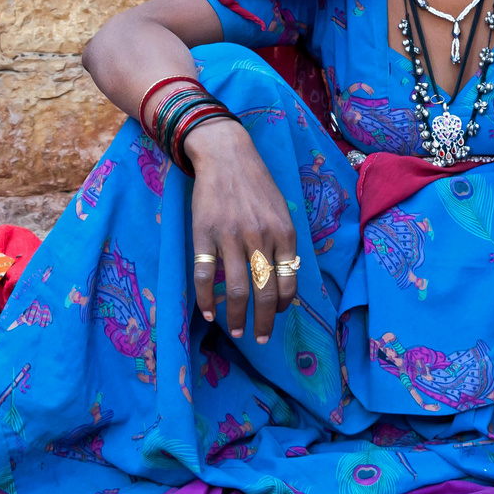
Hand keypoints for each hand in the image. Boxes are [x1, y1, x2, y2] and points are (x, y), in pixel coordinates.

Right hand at [183, 119, 299, 344]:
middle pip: (265, 291)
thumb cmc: (256, 185)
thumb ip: (284, 243)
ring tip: (235, 331)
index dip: (283, 305)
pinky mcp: (205, 234)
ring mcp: (231, 237)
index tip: (276, 315)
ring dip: (237, 316)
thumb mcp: (281, 211)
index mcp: (284, 233)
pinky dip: (207, 299)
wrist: (226, 156)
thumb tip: (285, 279)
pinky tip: (209, 312)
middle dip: (263, 321)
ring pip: (237, 288)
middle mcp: (260, 237)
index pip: (289, 281)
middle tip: (260, 338)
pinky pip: (206, 275)